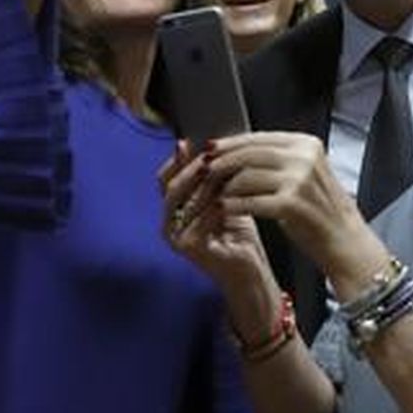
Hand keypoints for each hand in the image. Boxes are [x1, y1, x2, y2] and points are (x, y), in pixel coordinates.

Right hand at [159, 140, 269, 286]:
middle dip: (191, 168)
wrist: (248, 269)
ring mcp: (176, 237)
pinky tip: (230, 197)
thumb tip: (212, 144)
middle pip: (171, 187)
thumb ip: (213, 176)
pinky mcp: (189, 249)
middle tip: (209, 154)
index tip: (191, 142)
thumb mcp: (223, 197)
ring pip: (184, 202)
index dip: (176, 160)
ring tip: (221, 170)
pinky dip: (215, 206)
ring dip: (203, 184)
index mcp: (172, 210)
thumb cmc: (237, 232)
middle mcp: (168, 223)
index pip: (165, 178)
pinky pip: (199, 220)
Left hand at [204, 133, 385, 286]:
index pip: (259, 138)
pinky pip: (251, 201)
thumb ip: (276, 158)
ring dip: (224, 186)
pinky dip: (233, 205)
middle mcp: (304, 157)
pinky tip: (222, 209)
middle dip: (222, 162)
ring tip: (210, 193)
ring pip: (247, 176)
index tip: (209, 149)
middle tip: (201, 170)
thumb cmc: (318, 208)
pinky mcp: (291, 204)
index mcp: (306, 144)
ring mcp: (299, 180)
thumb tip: (235, 150)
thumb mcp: (303, 172)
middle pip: (250, 154)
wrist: (343, 238)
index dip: (231, 143)